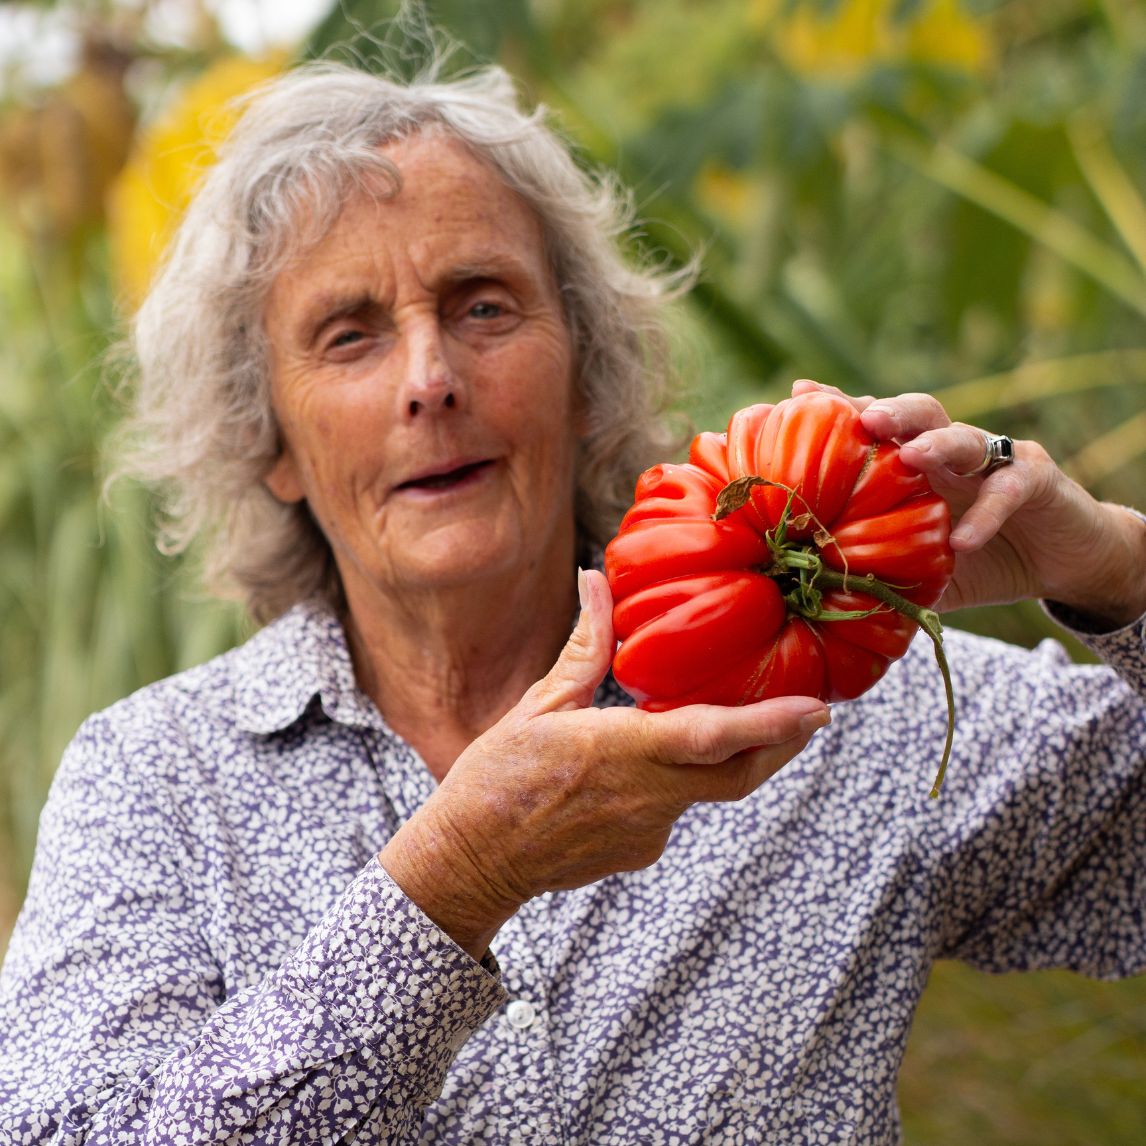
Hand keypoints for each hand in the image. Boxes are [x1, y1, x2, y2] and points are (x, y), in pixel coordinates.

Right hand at [379, 569, 828, 957]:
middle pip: (738, 775)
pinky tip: (636, 770)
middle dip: (781, 744)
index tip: (816, 709)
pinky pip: (672, 809)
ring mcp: (647, 832)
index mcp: (620, 751)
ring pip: (705, 789)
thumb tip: (596, 580)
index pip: (712, 737)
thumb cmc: (496, 779)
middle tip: (811, 714)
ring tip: (723, 721)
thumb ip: (584, 646)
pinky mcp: (640, 852)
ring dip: (721, 758)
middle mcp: (646, 796)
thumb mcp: (539, 705)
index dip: (771, 724)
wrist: (470, 863)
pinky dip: (672, 782)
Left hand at [792, 379, 1145, 626]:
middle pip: (919, 413)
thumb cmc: (980, 559)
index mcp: (916, 462)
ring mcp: (995, 460)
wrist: (1062, 564)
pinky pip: (1009, 490)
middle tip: (863, 419)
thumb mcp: (923, 570)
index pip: (876, 425)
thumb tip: (820, 599)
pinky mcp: (1038, 481)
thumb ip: (882, 574)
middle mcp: (951, 450)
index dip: (840, 406)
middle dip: (888, 411)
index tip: (799, 394)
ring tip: (910, 455)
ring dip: (937, 444)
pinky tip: (963, 540)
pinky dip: (986, 514)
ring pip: (965, 438)